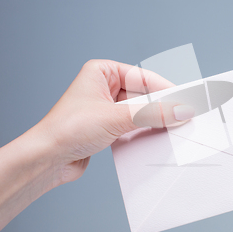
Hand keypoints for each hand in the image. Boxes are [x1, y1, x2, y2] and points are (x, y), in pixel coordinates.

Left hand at [0, 60, 193, 231]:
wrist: (46, 160)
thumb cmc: (68, 129)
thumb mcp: (117, 117)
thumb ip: (153, 114)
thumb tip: (182, 111)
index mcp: (102, 71)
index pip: (144, 77)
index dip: (167, 89)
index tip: (186, 101)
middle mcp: (104, 87)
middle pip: (145, 95)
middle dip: (162, 107)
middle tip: (183, 117)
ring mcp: (106, 108)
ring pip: (141, 112)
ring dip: (154, 121)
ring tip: (172, 129)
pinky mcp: (107, 127)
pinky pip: (134, 126)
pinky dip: (145, 131)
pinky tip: (157, 138)